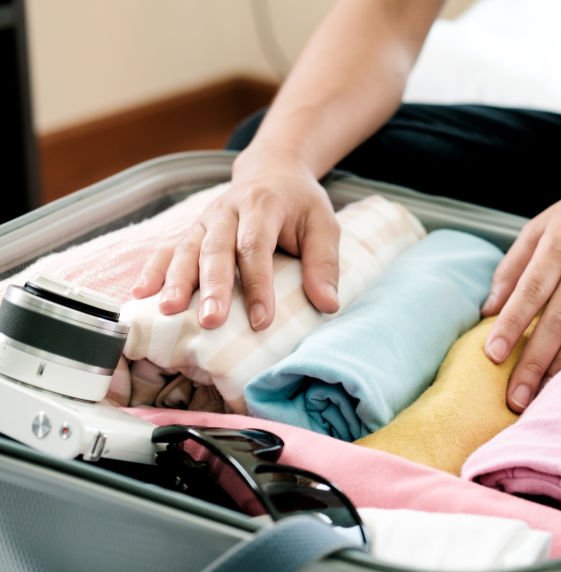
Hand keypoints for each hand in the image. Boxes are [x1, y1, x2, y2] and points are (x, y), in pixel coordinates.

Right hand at [131, 148, 340, 329]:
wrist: (272, 170)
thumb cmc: (300, 204)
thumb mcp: (324, 224)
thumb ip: (324, 263)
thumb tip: (328, 305)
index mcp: (261, 205)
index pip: (256, 247)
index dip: (258, 285)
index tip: (262, 321)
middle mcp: (226, 210)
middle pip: (215, 249)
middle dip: (211, 287)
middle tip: (210, 321)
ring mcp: (204, 220)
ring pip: (185, 250)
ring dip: (175, 282)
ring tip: (168, 312)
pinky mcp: (191, 230)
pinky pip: (166, 249)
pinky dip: (152, 271)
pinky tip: (140, 295)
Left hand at [481, 160, 560, 412]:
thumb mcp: (544, 224)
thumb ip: (513, 265)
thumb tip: (488, 308)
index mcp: (559, 245)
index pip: (529, 293)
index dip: (509, 327)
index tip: (492, 356)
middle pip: (556, 321)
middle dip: (533, 363)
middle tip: (514, 398)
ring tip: (543, 392)